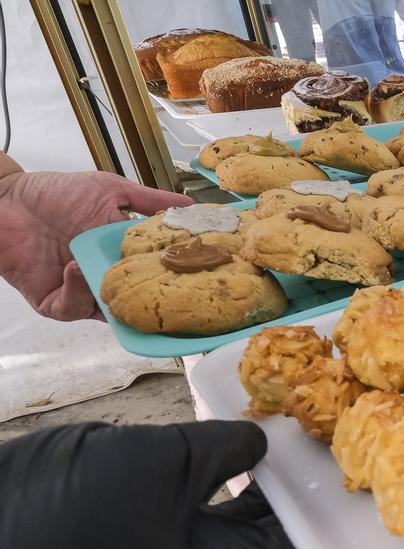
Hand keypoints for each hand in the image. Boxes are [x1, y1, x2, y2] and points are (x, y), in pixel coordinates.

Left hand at [0, 166, 188, 320]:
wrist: (6, 199)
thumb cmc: (55, 193)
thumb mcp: (112, 190)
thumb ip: (151, 201)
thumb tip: (193, 204)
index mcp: (122, 258)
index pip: (154, 278)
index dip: (171, 281)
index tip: (190, 276)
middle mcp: (104, 279)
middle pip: (135, 302)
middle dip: (149, 301)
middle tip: (164, 292)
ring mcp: (79, 293)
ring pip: (107, 311)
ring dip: (111, 296)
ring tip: (112, 273)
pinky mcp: (53, 302)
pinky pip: (71, 309)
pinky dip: (77, 293)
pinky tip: (76, 269)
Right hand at [0, 421, 319, 548]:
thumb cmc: (71, 516)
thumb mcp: (163, 469)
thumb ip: (224, 450)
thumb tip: (262, 440)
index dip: (337, 515)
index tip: (369, 468)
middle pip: (271, 528)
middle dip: (302, 481)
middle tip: (342, 423)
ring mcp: (162, 545)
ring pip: (232, 504)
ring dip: (261, 464)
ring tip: (303, 411)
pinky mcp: (133, 514)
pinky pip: (192, 486)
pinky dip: (216, 455)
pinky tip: (242, 415)